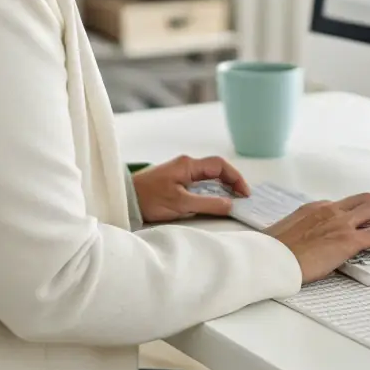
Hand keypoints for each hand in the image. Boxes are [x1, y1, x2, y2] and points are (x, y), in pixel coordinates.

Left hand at [131, 155, 250, 222]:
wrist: (124, 200)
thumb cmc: (149, 198)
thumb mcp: (181, 203)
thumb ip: (207, 204)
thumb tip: (231, 205)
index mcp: (188, 165)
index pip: (220, 166)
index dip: (236, 178)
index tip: (245, 194)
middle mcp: (186, 165)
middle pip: (216, 170)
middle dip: (231, 183)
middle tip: (242, 199)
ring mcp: (180, 172)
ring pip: (208, 177)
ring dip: (222, 188)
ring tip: (232, 202)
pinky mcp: (176, 181)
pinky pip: (200, 183)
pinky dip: (211, 191)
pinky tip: (214, 202)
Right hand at [264, 193, 369, 282]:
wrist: (270, 259)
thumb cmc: (272, 251)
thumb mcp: (286, 234)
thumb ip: (300, 233)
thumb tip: (300, 243)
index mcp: (314, 209)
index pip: (344, 205)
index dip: (358, 214)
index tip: (362, 223)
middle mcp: (330, 210)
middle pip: (365, 200)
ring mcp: (340, 223)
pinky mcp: (348, 240)